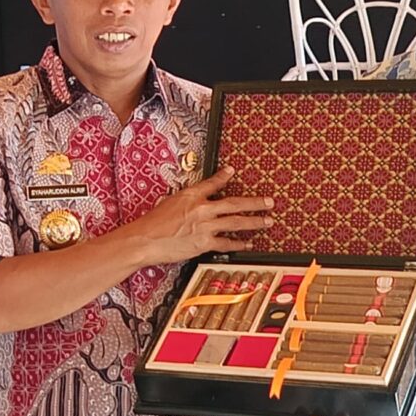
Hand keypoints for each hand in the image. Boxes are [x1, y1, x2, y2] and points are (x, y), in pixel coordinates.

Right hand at [125, 168, 274, 267]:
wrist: (145, 240)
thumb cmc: (151, 224)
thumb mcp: (167, 203)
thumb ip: (183, 202)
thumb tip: (190, 204)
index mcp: (191, 195)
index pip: (212, 183)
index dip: (224, 176)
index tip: (232, 171)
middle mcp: (202, 208)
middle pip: (235, 203)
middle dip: (255, 203)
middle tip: (269, 202)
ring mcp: (205, 226)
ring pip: (237, 222)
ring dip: (255, 221)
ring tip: (267, 221)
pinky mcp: (204, 243)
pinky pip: (226, 243)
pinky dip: (239, 244)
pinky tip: (247, 244)